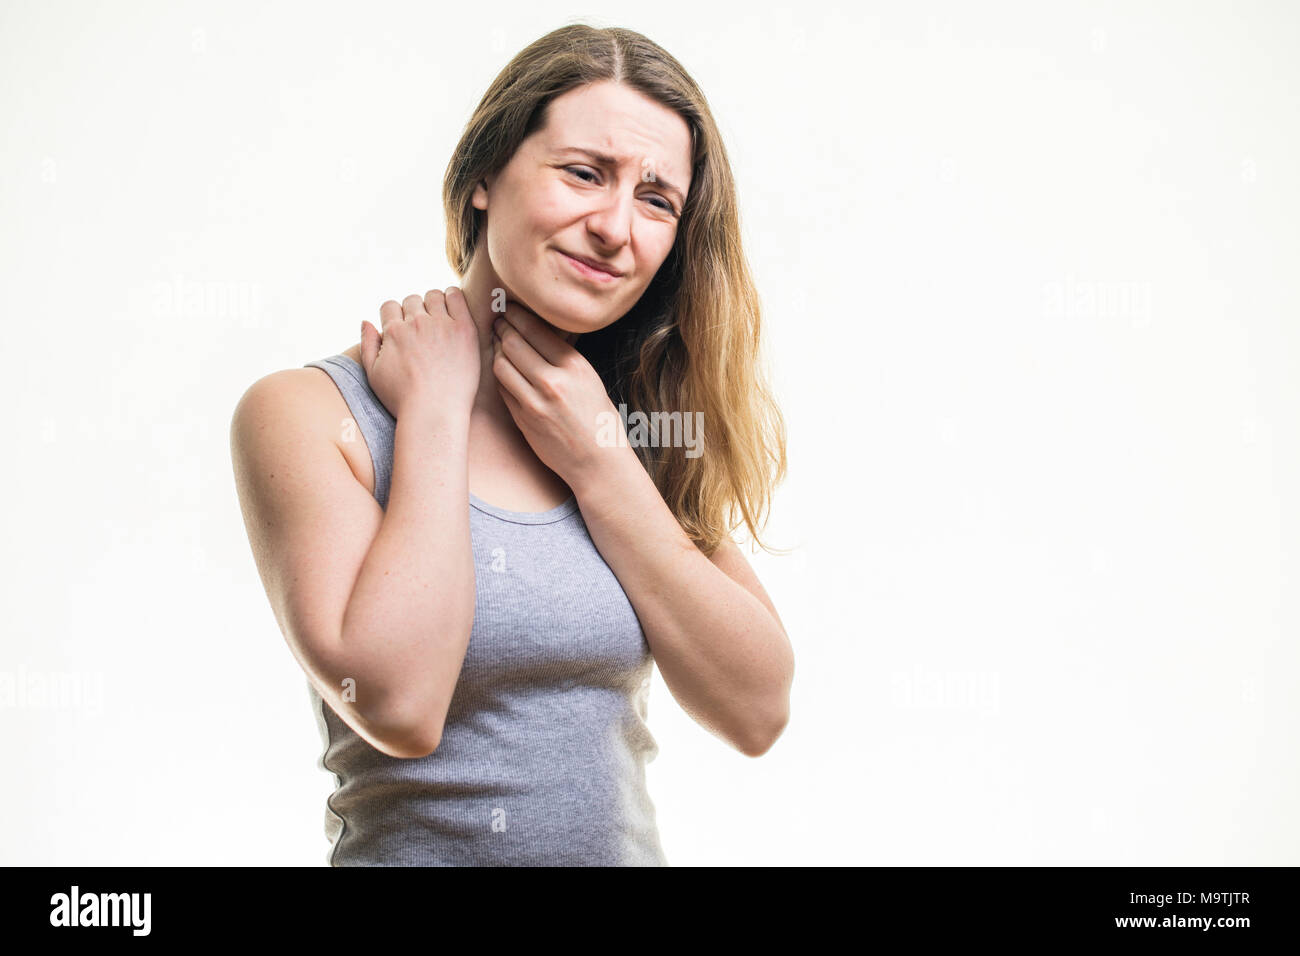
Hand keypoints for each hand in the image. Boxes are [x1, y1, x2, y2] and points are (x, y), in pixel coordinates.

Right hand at [361, 287, 479, 420]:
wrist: (434, 414)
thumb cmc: (403, 400)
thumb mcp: (373, 375)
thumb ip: (367, 344)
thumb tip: (366, 321)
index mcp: (393, 332)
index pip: (389, 306)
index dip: (395, 316)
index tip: (404, 329)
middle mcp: (415, 323)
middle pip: (411, 300)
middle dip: (414, 311)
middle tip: (424, 329)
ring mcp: (441, 325)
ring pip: (433, 296)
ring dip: (433, 303)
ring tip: (439, 320)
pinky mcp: (463, 329)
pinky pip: (456, 297)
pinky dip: (453, 297)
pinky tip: (454, 310)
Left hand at [491, 302, 621, 488]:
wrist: (597, 461)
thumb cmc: (597, 419)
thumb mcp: (589, 379)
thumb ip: (564, 358)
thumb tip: (537, 333)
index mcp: (575, 367)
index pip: (535, 330)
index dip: (516, 315)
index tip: (509, 309)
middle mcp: (554, 382)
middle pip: (513, 344)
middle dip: (501, 328)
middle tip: (497, 322)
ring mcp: (535, 402)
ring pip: (501, 365)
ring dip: (496, 351)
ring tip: (498, 345)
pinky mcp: (522, 419)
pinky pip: (502, 389)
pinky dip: (500, 376)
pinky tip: (503, 370)